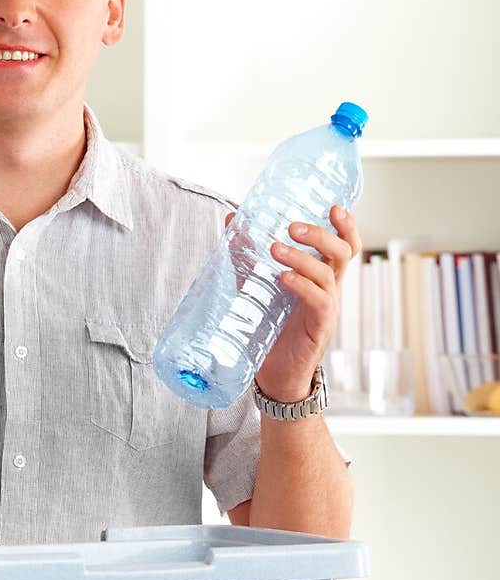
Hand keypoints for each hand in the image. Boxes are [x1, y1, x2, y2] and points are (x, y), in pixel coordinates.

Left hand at [224, 205, 361, 402]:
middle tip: (292, 226)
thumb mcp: (256, 284)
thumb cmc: (270, 327)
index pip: (345, 245)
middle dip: (322, 235)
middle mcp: (330, 289)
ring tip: (275, 249)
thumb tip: (233, 219)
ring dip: (303, 258)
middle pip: (342, 252)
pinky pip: (320, 301)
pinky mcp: (320, 327)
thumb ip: (247, 255)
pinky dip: (302, 285)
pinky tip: (283, 278)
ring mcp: (328, 307)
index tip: (333, 206)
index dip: (346, 225)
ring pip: (329, 274)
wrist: (273, 374)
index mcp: (321, 275)